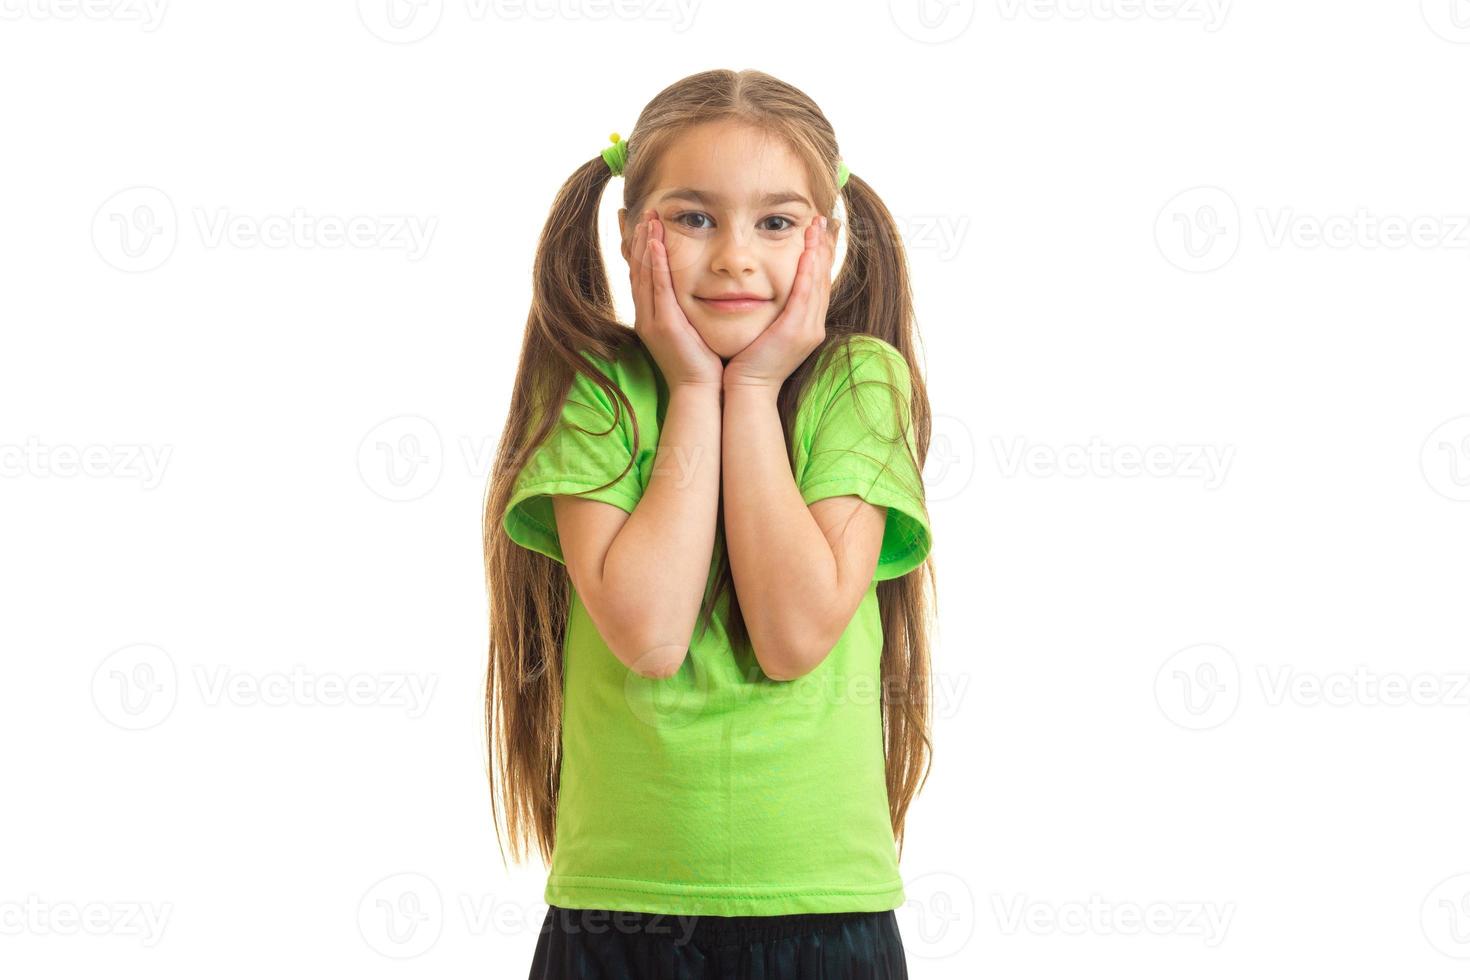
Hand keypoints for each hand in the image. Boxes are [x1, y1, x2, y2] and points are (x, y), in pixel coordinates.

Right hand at [627, 208, 723, 388]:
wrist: (698, 391)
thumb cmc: (700, 364)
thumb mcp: (690, 332)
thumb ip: (687, 312)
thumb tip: (695, 295)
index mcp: (651, 317)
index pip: (642, 275)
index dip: (639, 249)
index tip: (639, 224)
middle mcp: (646, 316)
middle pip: (638, 269)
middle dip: (638, 239)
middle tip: (640, 211)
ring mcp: (652, 320)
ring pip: (645, 274)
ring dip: (647, 244)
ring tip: (649, 218)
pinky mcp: (665, 324)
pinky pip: (658, 287)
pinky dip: (657, 264)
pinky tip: (658, 243)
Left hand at [722, 216, 837, 390]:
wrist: (747, 389)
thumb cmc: (749, 362)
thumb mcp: (766, 333)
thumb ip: (771, 313)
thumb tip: (766, 294)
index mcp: (807, 326)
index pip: (817, 284)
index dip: (819, 257)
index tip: (817, 233)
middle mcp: (813, 326)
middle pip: (823, 278)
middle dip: (823, 247)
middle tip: (823, 220)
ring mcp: (807, 329)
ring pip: (817, 282)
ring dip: (817, 252)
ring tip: (816, 226)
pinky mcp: (795, 331)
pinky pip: (805, 295)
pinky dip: (807, 271)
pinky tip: (807, 251)